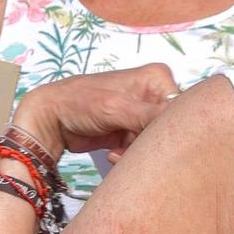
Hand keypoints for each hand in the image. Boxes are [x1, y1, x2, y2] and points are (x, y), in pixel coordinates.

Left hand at [14, 65, 178, 160]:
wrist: (50, 119)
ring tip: (116, 152)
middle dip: (149, 141)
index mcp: (157, 78)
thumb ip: (149, 116)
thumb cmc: (79, 103)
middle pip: (167, 125)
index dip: (166, 127)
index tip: (146, 139)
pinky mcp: (131, 131)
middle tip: (128, 147)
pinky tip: (113, 154)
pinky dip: (129, 155)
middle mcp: (154, 94)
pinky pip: (141, 148)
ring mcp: (142, 114)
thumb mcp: (116, 108)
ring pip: (154, 140)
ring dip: (137, 151)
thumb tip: (182, 124)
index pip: (178, 107)